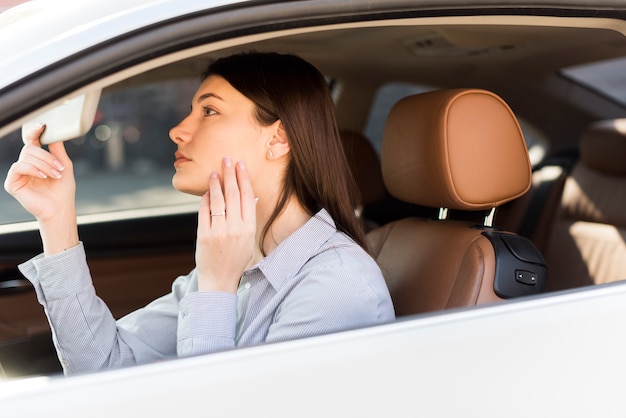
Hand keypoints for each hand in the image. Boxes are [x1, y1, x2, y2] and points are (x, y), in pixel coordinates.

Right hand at [4, 124, 77, 253]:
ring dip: (44, 164)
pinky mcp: (12, 183)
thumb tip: (52, 131)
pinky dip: (33, 169)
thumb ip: (57, 148)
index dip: (35, 131)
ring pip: (26, 156)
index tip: (43, 125)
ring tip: (56, 174)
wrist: (61, 208)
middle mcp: (25, 164)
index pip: (31, 141)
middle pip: (30, 148)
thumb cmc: (63, 189)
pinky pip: (18, 167)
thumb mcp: (64, 165)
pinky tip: (43, 176)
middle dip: (47, 156)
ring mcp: (18, 173)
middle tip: (60, 168)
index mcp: (36, 159)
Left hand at [195, 156, 256, 292]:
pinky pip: (204, 212)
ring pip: (218, 200)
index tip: (240, 164)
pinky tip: (206, 191)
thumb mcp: (248, 240)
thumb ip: (248, 219)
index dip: (244, 178)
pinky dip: (205, 199)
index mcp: (249, 228)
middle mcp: (235, 228)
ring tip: (215, 172)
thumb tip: (251, 198)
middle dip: (230, 174)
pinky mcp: (204, 235)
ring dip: (216, 183)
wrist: (219, 280)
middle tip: (227, 160)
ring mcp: (219, 231)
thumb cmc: (235, 259)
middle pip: (233, 194)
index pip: (247, 197)